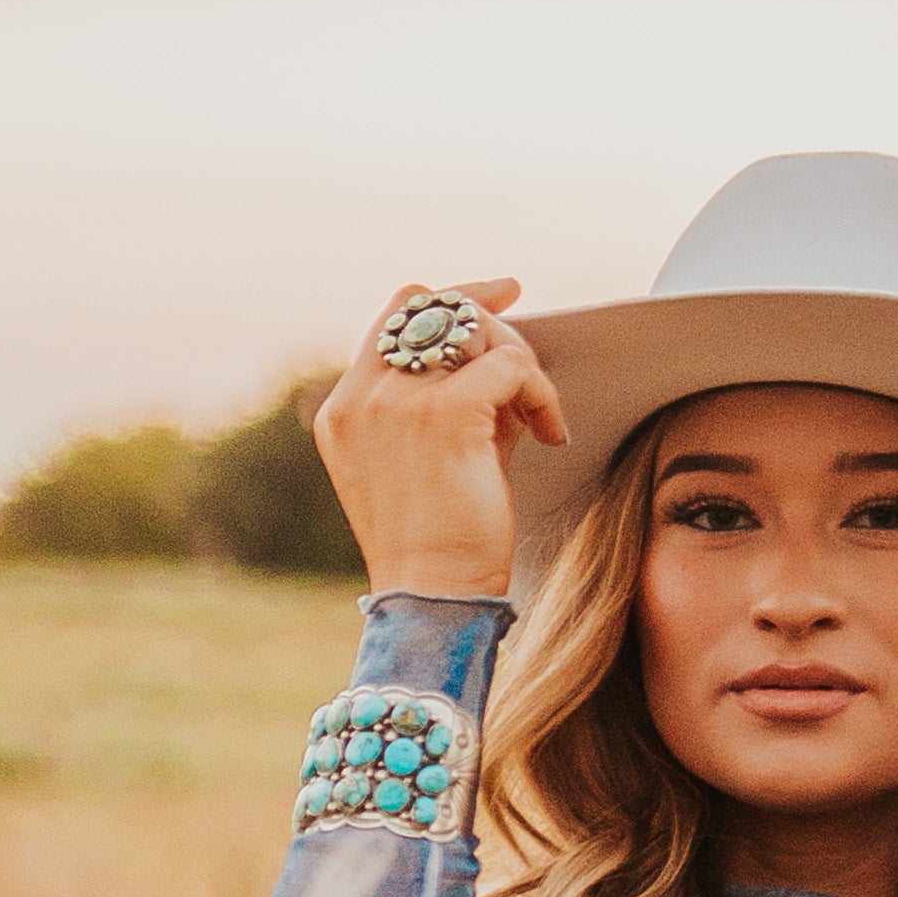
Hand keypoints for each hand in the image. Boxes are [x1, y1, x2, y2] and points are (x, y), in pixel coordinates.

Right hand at [313, 279, 566, 602]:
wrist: (433, 600)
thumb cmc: (442, 548)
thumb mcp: (435, 463)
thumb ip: (454, 406)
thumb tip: (506, 361)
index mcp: (344, 411)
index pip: (395, 318)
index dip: (452, 298)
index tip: (502, 296)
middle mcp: (362, 398)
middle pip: (434, 307)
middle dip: (493, 323)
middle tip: (531, 359)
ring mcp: (398, 403)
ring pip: (475, 331)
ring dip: (519, 364)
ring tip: (536, 417)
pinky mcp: (444, 414)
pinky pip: (511, 366)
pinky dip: (542, 393)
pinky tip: (552, 434)